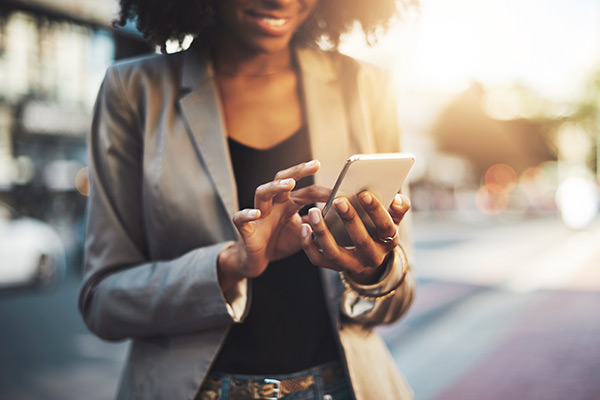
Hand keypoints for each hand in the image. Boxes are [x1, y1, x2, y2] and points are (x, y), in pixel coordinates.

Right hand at [218, 160, 329, 290]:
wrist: (257, 260)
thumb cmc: (280, 242)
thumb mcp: (304, 232)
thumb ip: (317, 223)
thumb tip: (339, 216)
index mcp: (288, 203)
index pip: (306, 191)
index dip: (323, 191)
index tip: (340, 191)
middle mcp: (274, 204)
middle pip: (282, 180)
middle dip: (298, 171)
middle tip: (314, 164)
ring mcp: (259, 214)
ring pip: (262, 192)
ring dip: (275, 186)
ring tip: (289, 184)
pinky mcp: (246, 229)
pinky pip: (241, 218)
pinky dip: (247, 214)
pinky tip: (256, 213)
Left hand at [300, 191, 409, 282]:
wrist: (368, 254)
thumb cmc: (378, 228)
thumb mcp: (392, 219)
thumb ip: (398, 208)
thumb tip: (398, 199)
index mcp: (388, 242)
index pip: (385, 227)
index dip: (376, 210)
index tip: (364, 193)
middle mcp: (372, 257)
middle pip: (361, 240)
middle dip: (349, 219)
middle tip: (338, 200)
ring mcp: (351, 265)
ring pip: (335, 252)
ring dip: (323, 232)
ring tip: (313, 211)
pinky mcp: (333, 267)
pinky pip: (318, 259)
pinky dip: (308, 244)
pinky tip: (304, 226)